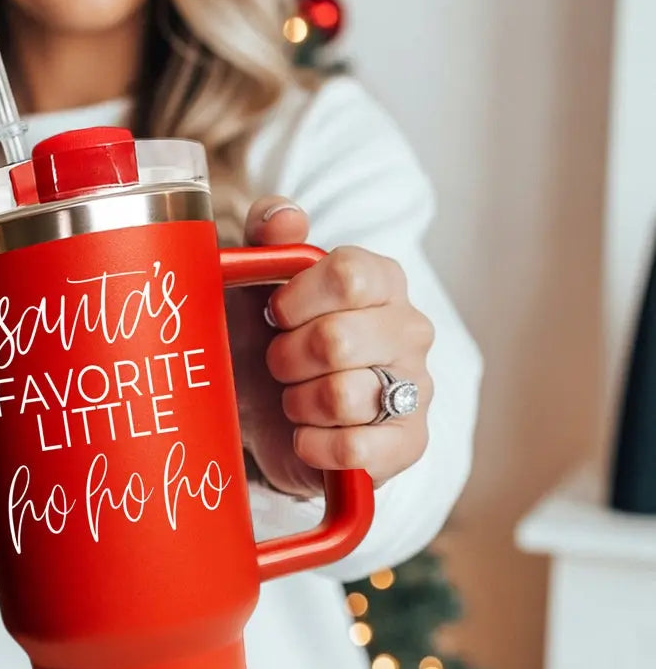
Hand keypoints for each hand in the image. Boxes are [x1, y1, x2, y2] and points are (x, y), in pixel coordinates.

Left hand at [225, 196, 434, 496]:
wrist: (263, 414)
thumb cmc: (264, 338)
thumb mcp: (253, 280)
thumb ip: (267, 236)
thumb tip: (285, 219)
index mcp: (381, 280)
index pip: (349, 275)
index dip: (296, 300)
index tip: (274, 314)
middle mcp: (409, 330)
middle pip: (338, 341)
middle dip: (286, 357)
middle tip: (277, 363)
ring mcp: (416, 388)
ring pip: (344, 396)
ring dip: (297, 402)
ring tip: (293, 399)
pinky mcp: (407, 444)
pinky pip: (355, 449)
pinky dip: (313, 446)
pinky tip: (305, 436)